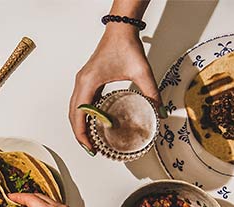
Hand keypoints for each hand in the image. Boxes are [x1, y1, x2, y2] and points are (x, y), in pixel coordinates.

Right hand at [69, 24, 160, 154]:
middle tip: (92, 150)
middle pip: (73, 115)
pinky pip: (81, 102)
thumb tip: (160, 113)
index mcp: (89, 83)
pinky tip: (96, 123)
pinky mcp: (88, 80)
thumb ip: (151, 93)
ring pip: (75, 109)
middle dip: (80, 134)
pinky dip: (84, 115)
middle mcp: (81, 83)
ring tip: (92, 140)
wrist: (121, 30)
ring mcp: (82, 81)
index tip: (91, 147)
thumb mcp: (142, 72)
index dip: (82, 134)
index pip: (79, 115)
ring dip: (80, 125)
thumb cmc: (126, 47)